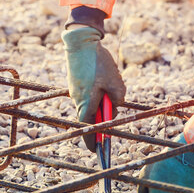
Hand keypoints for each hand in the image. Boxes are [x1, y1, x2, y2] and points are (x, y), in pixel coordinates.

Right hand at [62, 26, 125, 151]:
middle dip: (104, 114)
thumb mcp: (116, 82)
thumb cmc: (99, 63)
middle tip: (113, 104)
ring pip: (91, 104)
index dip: (92, 141)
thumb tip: (115, 105)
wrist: (81, 41)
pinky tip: (103, 77)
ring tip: (109, 82)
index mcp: (86, 103)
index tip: (97, 151)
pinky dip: (97, 92)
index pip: (87, 128)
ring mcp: (75, 91)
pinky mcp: (76, 83)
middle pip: (91, 116)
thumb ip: (118, 99)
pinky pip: (88, 94)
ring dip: (102, 100)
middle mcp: (77, 99)